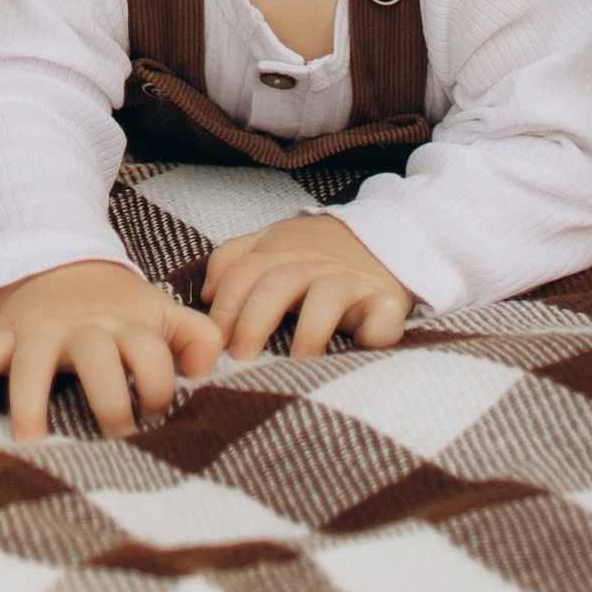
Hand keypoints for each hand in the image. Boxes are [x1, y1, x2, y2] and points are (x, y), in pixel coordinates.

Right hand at [0, 260, 222, 442]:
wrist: (64, 264)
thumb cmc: (121, 308)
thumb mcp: (163, 312)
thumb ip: (199, 337)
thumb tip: (209, 372)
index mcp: (127, 325)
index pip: (151, 357)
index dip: (160, 390)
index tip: (156, 415)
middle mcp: (85, 328)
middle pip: (98, 359)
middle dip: (109, 400)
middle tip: (116, 436)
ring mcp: (43, 330)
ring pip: (35, 361)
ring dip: (31, 399)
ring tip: (30, 439)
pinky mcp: (9, 333)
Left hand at [201, 212, 411, 357]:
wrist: (383, 231)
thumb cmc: (317, 249)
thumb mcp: (273, 241)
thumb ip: (234, 258)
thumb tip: (206, 292)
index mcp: (282, 253)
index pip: (244, 274)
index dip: (225, 308)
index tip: (214, 343)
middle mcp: (314, 264)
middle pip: (278, 285)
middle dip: (255, 321)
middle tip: (242, 358)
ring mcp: (350, 281)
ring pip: (327, 296)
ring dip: (311, 329)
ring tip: (298, 360)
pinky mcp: (385, 299)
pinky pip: (384, 313)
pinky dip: (378, 328)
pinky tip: (367, 343)